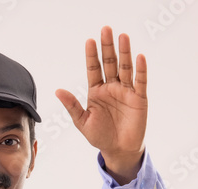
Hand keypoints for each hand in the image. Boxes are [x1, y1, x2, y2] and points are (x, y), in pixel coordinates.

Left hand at [56, 26, 146, 183]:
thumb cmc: (100, 136)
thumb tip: (57, 90)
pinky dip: (140, 70)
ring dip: (124, 52)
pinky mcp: (139, 98)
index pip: (93, 69)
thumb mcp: (82, 122)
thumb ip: (72, 106)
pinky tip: (138, 57)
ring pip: (125, 68)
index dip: (91, 55)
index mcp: (96, 91)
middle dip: (107, 47)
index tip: (89, 40)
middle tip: (106, 29)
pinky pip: (140, 81)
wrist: (118, 150)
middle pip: (109, 63)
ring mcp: (126, 91)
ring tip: (123, 36)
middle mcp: (111, 87)